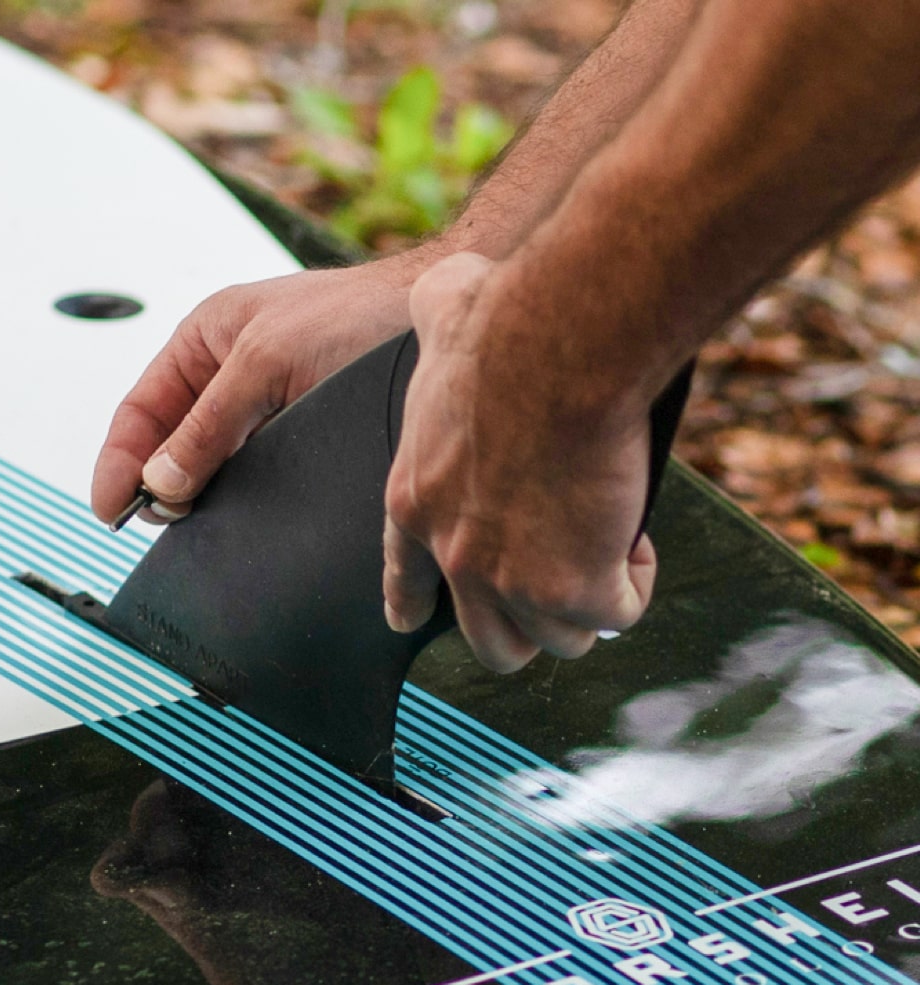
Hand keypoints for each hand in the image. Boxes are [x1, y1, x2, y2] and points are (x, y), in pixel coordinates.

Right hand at [92, 260, 422, 524]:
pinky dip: (238, 495)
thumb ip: (209, 422)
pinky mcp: (301, 434)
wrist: (429, 321)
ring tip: (190, 523)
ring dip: (197, 493)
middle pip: (170, 440)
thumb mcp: (266, 359)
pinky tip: (238, 515)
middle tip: (160, 522)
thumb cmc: (356, 313)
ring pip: (212, 461)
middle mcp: (231, 375)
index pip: (141, 408)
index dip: (119, 460)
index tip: (110, 508)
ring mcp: (266, 407)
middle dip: (155, 482)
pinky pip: (254, 471)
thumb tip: (162, 480)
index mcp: (206, 340)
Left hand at [383, 252, 656, 672]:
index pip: (403, 575)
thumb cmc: (504, 322)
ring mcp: (513, 581)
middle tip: (555, 592)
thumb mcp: (441, 315)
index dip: (409, 602)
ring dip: (586, 606)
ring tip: (609, 556)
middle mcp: (456, 554)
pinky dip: (634, 583)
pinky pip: (616, 615)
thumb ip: (434, 317)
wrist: (558, 344)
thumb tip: (444, 289)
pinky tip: (637, 544)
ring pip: (556, 640)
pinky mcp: (574, 589)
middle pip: (489, 639)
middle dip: (525, 626)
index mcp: (416, 499)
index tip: (408, 620)